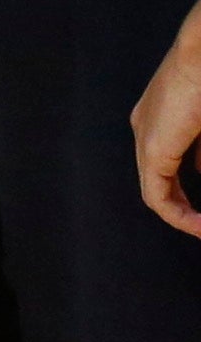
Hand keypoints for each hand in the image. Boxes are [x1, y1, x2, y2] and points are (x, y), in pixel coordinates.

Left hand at [136, 0, 200, 242]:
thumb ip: (200, 149)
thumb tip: (200, 169)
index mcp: (161, 115)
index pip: (170, 162)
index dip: (191, 190)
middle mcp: (146, 125)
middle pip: (163, 178)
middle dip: (187, 206)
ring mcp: (147, 135)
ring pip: (159, 190)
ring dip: (184, 213)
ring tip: (200, 226)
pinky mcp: (153, 147)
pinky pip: (157, 196)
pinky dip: (179, 215)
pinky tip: (198, 225)